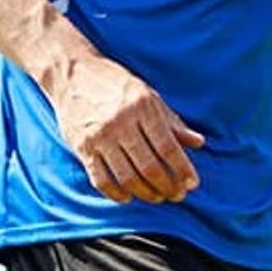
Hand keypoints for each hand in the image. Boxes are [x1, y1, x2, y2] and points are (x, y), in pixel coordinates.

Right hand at [36, 55, 205, 201]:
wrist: (72, 73)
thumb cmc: (116, 85)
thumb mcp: (149, 96)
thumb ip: (173, 122)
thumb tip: (199, 143)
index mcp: (142, 107)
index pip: (168, 147)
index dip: (183, 169)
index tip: (192, 184)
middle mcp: (121, 122)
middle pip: (150, 166)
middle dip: (168, 186)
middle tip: (177, 195)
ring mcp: (100, 136)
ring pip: (127, 177)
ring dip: (146, 193)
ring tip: (157, 197)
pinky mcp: (82, 147)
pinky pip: (101, 180)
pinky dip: (116, 194)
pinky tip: (128, 196)